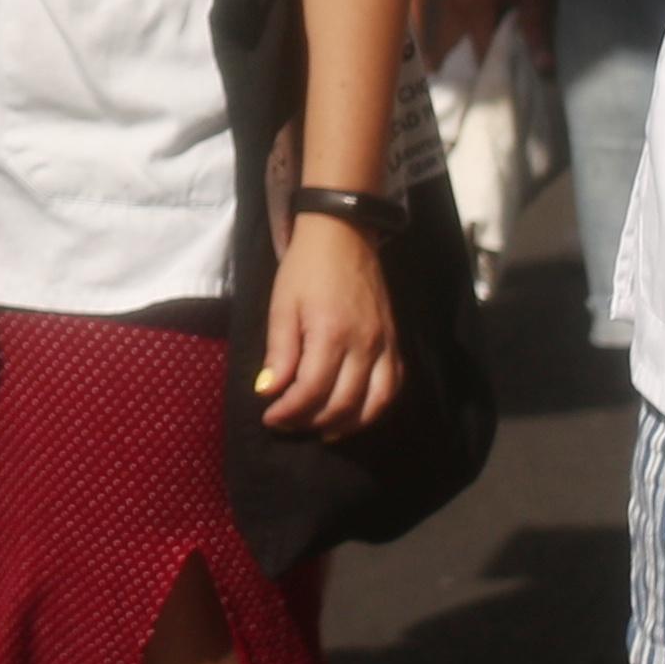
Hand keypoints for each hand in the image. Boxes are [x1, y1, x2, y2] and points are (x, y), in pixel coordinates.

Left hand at [254, 209, 401, 437]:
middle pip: (343, 404)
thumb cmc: (306, 268)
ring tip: (322, 429)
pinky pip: (393, 386)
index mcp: (331, 333)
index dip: (289, 412)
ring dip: (348, 424)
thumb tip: (269, 392)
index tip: (270, 416)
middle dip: (312, 421)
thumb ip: (279, 352)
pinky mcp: (395, 341)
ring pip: (374, 403)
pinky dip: (375, 407)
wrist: (343, 233)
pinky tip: (354, 412)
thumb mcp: (282, 305)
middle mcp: (364, 344)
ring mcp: (385, 344)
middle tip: (289, 424)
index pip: (311, 391)